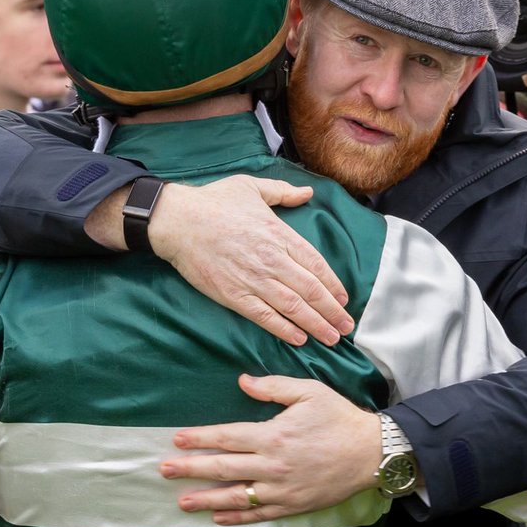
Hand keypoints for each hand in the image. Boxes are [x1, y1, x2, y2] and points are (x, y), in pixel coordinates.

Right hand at [148, 177, 353, 345]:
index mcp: (279, 234)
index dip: (334, 285)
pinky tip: (298, 339)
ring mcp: (253, 279)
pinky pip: (264, 316)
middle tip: (347, 327)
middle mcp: (272, 259)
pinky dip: (284, 330)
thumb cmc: (215, 201)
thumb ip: (284, 192)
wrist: (179, 221)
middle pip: (311, 290)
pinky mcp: (233, 295)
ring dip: (316, 325)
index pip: (317, 264)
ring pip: (293, 307)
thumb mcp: (252, 186)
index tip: (345, 299)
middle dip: (332, 312)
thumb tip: (307, 193)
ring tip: (331, 338)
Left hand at [159, 374, 380, 524]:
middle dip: (191, 469)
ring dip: (207, 499)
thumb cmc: (339, 417)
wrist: (371, 452)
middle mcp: (273, 464)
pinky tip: (219, 517)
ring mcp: (282, 488)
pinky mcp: (293, 505)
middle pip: (223, 468)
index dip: (199, 438)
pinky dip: (237, 516)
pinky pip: (260, 513)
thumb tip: (242, 381)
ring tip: (183, 502)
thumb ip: (273, 387)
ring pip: (237, 496)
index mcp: (273, 434)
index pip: (227, 436)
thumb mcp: (309, 392)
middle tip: (164, 471)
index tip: (176, 439)